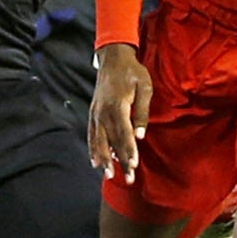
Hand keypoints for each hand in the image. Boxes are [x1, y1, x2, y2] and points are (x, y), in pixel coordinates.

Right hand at [88, 43, 152, 182]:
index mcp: (117, 105)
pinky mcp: (93, 113)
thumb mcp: (144, 88)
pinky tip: (96, 162)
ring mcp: (95, 113)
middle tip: (127, 178)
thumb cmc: (133, 72)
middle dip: (119, 161)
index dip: (128, 150)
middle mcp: (103, 111)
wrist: (112, 59)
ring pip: (98, 140)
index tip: (134, 165)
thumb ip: (142, 112)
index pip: (123, 132)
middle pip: (111, 140)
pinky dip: (93, 149)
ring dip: (103, 159)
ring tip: (108, 175)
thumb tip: (140, 135)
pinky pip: (92, 134)